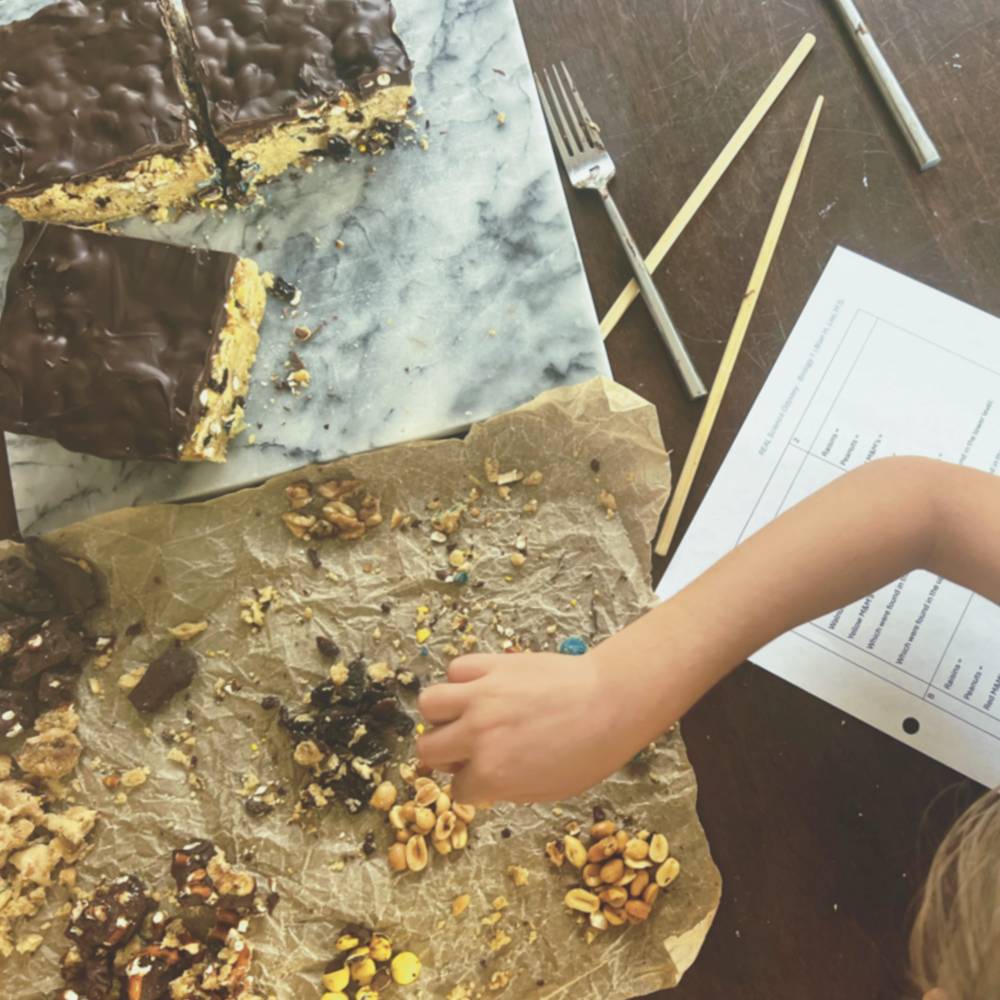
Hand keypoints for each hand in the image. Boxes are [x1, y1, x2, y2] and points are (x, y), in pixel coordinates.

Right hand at [416, 650, 654, 803]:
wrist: (612, 701)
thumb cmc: (592, 749)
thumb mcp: (550, 790)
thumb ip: (507, 788)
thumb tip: (486, 782)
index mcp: (492, 774)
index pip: (457, 788)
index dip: (471, 785)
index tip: (482, 778)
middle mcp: (478, 734)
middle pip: (428, 749)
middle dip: (444, 755)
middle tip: (465, 749)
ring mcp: (481, 696)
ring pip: (429, 704)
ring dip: (442, 714)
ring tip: (463, 715)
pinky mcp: (492, 665)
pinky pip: (457, 668)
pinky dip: (462, 679)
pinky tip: (480, 687)